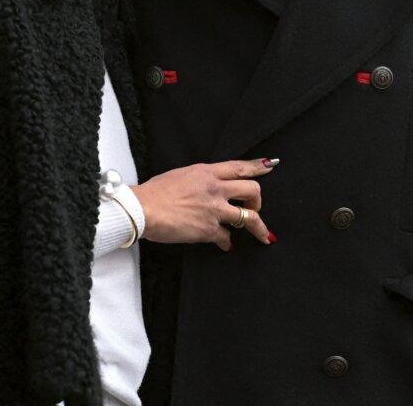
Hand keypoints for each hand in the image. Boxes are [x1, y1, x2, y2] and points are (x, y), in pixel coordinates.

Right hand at [131, 159, 276, 251]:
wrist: (143, 209)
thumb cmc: (154, 192)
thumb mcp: (180, 175)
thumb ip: (198, 179)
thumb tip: (205, 188)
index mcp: (206, 172)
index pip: (238, 167)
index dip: (256, 166)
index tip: (270, 166)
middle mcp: (214, 188)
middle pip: (252, 190)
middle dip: (258, 201)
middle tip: (255, 208)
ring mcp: (214, 209)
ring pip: (249, 217)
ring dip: (258, 227)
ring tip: (262, 236)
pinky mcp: (208, 230)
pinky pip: (227, 238)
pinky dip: (227, 243)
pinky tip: (226, 246)